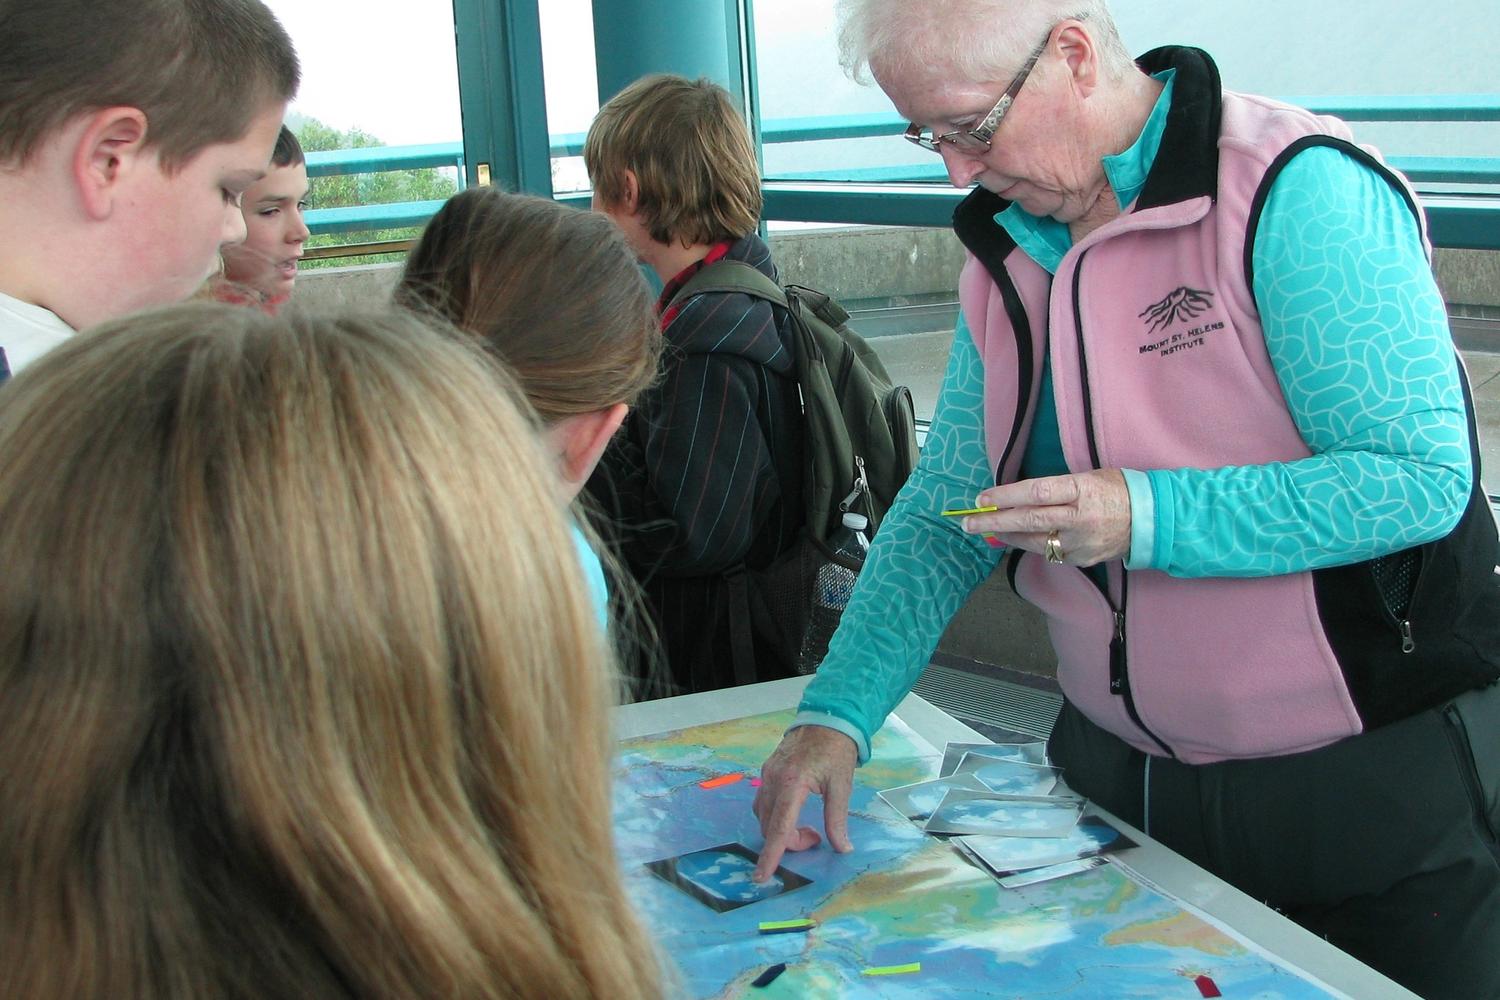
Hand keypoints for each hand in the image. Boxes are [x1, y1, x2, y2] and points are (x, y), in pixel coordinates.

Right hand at [751, 725, 857, 881]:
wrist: (826, 719)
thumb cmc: (836, 751)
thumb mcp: (841, 786)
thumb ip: (837, 819)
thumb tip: (842, 848)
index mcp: (792, 784)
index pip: (779, 828)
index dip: (771, 855)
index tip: (761, 876)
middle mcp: (773, 780)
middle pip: (771, 827)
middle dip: (789, 842)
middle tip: (816, 838)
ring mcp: (767, 775)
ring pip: (764, 817)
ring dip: (781, 830)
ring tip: (808, 828)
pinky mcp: (767, 771)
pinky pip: (763, 803)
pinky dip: (775, 816)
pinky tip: (793, 813)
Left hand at [965, 469, 1130, 565]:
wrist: (1152, 519)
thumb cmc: (1115, 489)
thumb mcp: (1088, 476)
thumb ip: (1055, 487)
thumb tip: (1016, 495)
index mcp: (1082, 489)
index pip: (1037, 493)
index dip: (1006, 496)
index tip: (982, 498)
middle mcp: (1081, 518)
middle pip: (1030, 520)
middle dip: (994, 521)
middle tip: (968, 522)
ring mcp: (1082, 542)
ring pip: (1034, 541)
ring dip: (1006, 535)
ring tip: (984, 530)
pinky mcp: (1082, 559)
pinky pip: (1048, 552)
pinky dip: (1030, 544)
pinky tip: (1014, 538)